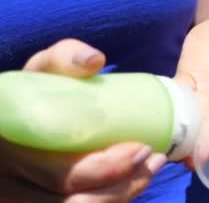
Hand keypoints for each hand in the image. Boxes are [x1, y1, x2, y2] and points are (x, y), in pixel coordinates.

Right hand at [0, 39, 165, 202]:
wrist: (22, 115)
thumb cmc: (37, 89)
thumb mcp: (44, 70)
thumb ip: (64, 58)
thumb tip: (94, 60)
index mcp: (13, 147)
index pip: (62, 175)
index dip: (107, 169)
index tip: (142, 148)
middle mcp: (11, 184)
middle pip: (75, 200)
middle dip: (125, 183)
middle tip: (156, 158)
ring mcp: (23, 199)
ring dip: (123, 195)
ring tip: (151, 169)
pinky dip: (111, 200)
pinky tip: (134, 181)